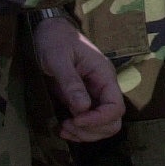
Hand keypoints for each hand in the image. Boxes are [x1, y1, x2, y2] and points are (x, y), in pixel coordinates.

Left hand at [34, 15, 125, 143]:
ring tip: (63, 128)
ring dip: (86, 134)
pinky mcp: (83, 100)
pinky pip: (90, 123)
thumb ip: (71, 82)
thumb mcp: (58, 58)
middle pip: (113, 121)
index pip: (115, 107)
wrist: (48, 31)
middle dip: (92, 130)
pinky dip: (79, 132)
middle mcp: (104, 87)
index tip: (75, 119)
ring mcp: (94, 94)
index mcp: (103, 75)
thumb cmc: (54, 40)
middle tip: (68, 125)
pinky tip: (62, 128)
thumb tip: (82, 108)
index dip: (98, 119)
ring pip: (103, 126)